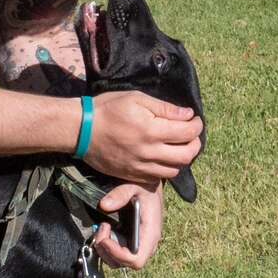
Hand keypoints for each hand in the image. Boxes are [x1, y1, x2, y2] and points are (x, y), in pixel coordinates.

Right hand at [82, 91, 200, 185]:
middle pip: (187, 156)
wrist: (81, 130)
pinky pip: (158, 178)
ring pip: (174, 170)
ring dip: (181, 158)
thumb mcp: (136, 98)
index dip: (197, 126)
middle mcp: (149, 152)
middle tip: (190, 134)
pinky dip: (165, 168)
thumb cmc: (107, 109)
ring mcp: (140, 167)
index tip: (194, 120)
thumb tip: (187, 115)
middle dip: (195, 144)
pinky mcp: (132, 175)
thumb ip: (164, 108)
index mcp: (152, 130)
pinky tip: (161, 157)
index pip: (188, 133)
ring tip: (177, 146)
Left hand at [92, 180, 164, 270]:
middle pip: (125, 263)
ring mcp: (138, 245)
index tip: (105, 240)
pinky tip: (105, 229)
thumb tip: (104, 205)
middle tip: (102, 228)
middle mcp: (146, 244)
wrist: (150, 188)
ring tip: (103, 228)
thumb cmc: (145, 188)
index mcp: (151, 233)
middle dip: (107, 250)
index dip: (119, 255)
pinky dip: (106, 246)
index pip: (137, 259)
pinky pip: (116, 254)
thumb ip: (121, 194)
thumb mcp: (135, 185)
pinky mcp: (131, 243)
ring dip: (104, 249)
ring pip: (118, 261)